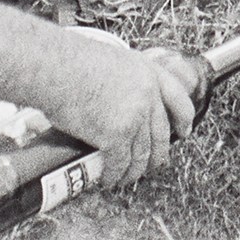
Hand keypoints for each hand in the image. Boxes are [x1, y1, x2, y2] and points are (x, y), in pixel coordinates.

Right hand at [39, 43, 196, 187]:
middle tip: (152, 164)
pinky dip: (114, 176)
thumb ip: (122, 79)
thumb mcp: (112, 60)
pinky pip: (120, 164)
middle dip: (157, 155)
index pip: (178, 98)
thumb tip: (114, 99)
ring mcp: (134, 117)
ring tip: (125, 177)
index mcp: (148, 72)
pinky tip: (108, 180)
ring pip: (142, 154)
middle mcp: (147, 95)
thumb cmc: (71, 59)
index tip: (184, 130)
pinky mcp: (115, 136)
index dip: (184, 117)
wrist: (55, 66)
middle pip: (160, 134)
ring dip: (134, 171)